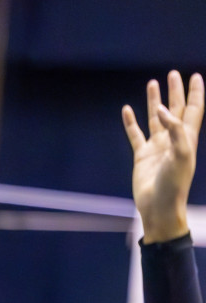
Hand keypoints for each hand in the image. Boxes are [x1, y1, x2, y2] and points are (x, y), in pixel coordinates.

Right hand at [123, 70, 202, 242]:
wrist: (159, 207)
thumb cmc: (175, 184)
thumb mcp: (181, 155)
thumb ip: (175, 131)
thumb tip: (163, 111)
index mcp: (187, 139)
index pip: (193, 110)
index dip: (195, 93)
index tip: (194, 76)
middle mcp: (173, 140)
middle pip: (176, 110)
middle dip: (175, 92)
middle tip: (172, 74)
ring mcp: (157, 147)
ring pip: (156, 119)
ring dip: (154, 102)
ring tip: (152, 84)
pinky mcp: (142, 156)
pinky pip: (135, 134)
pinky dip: (131, 122)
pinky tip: (127, 110)